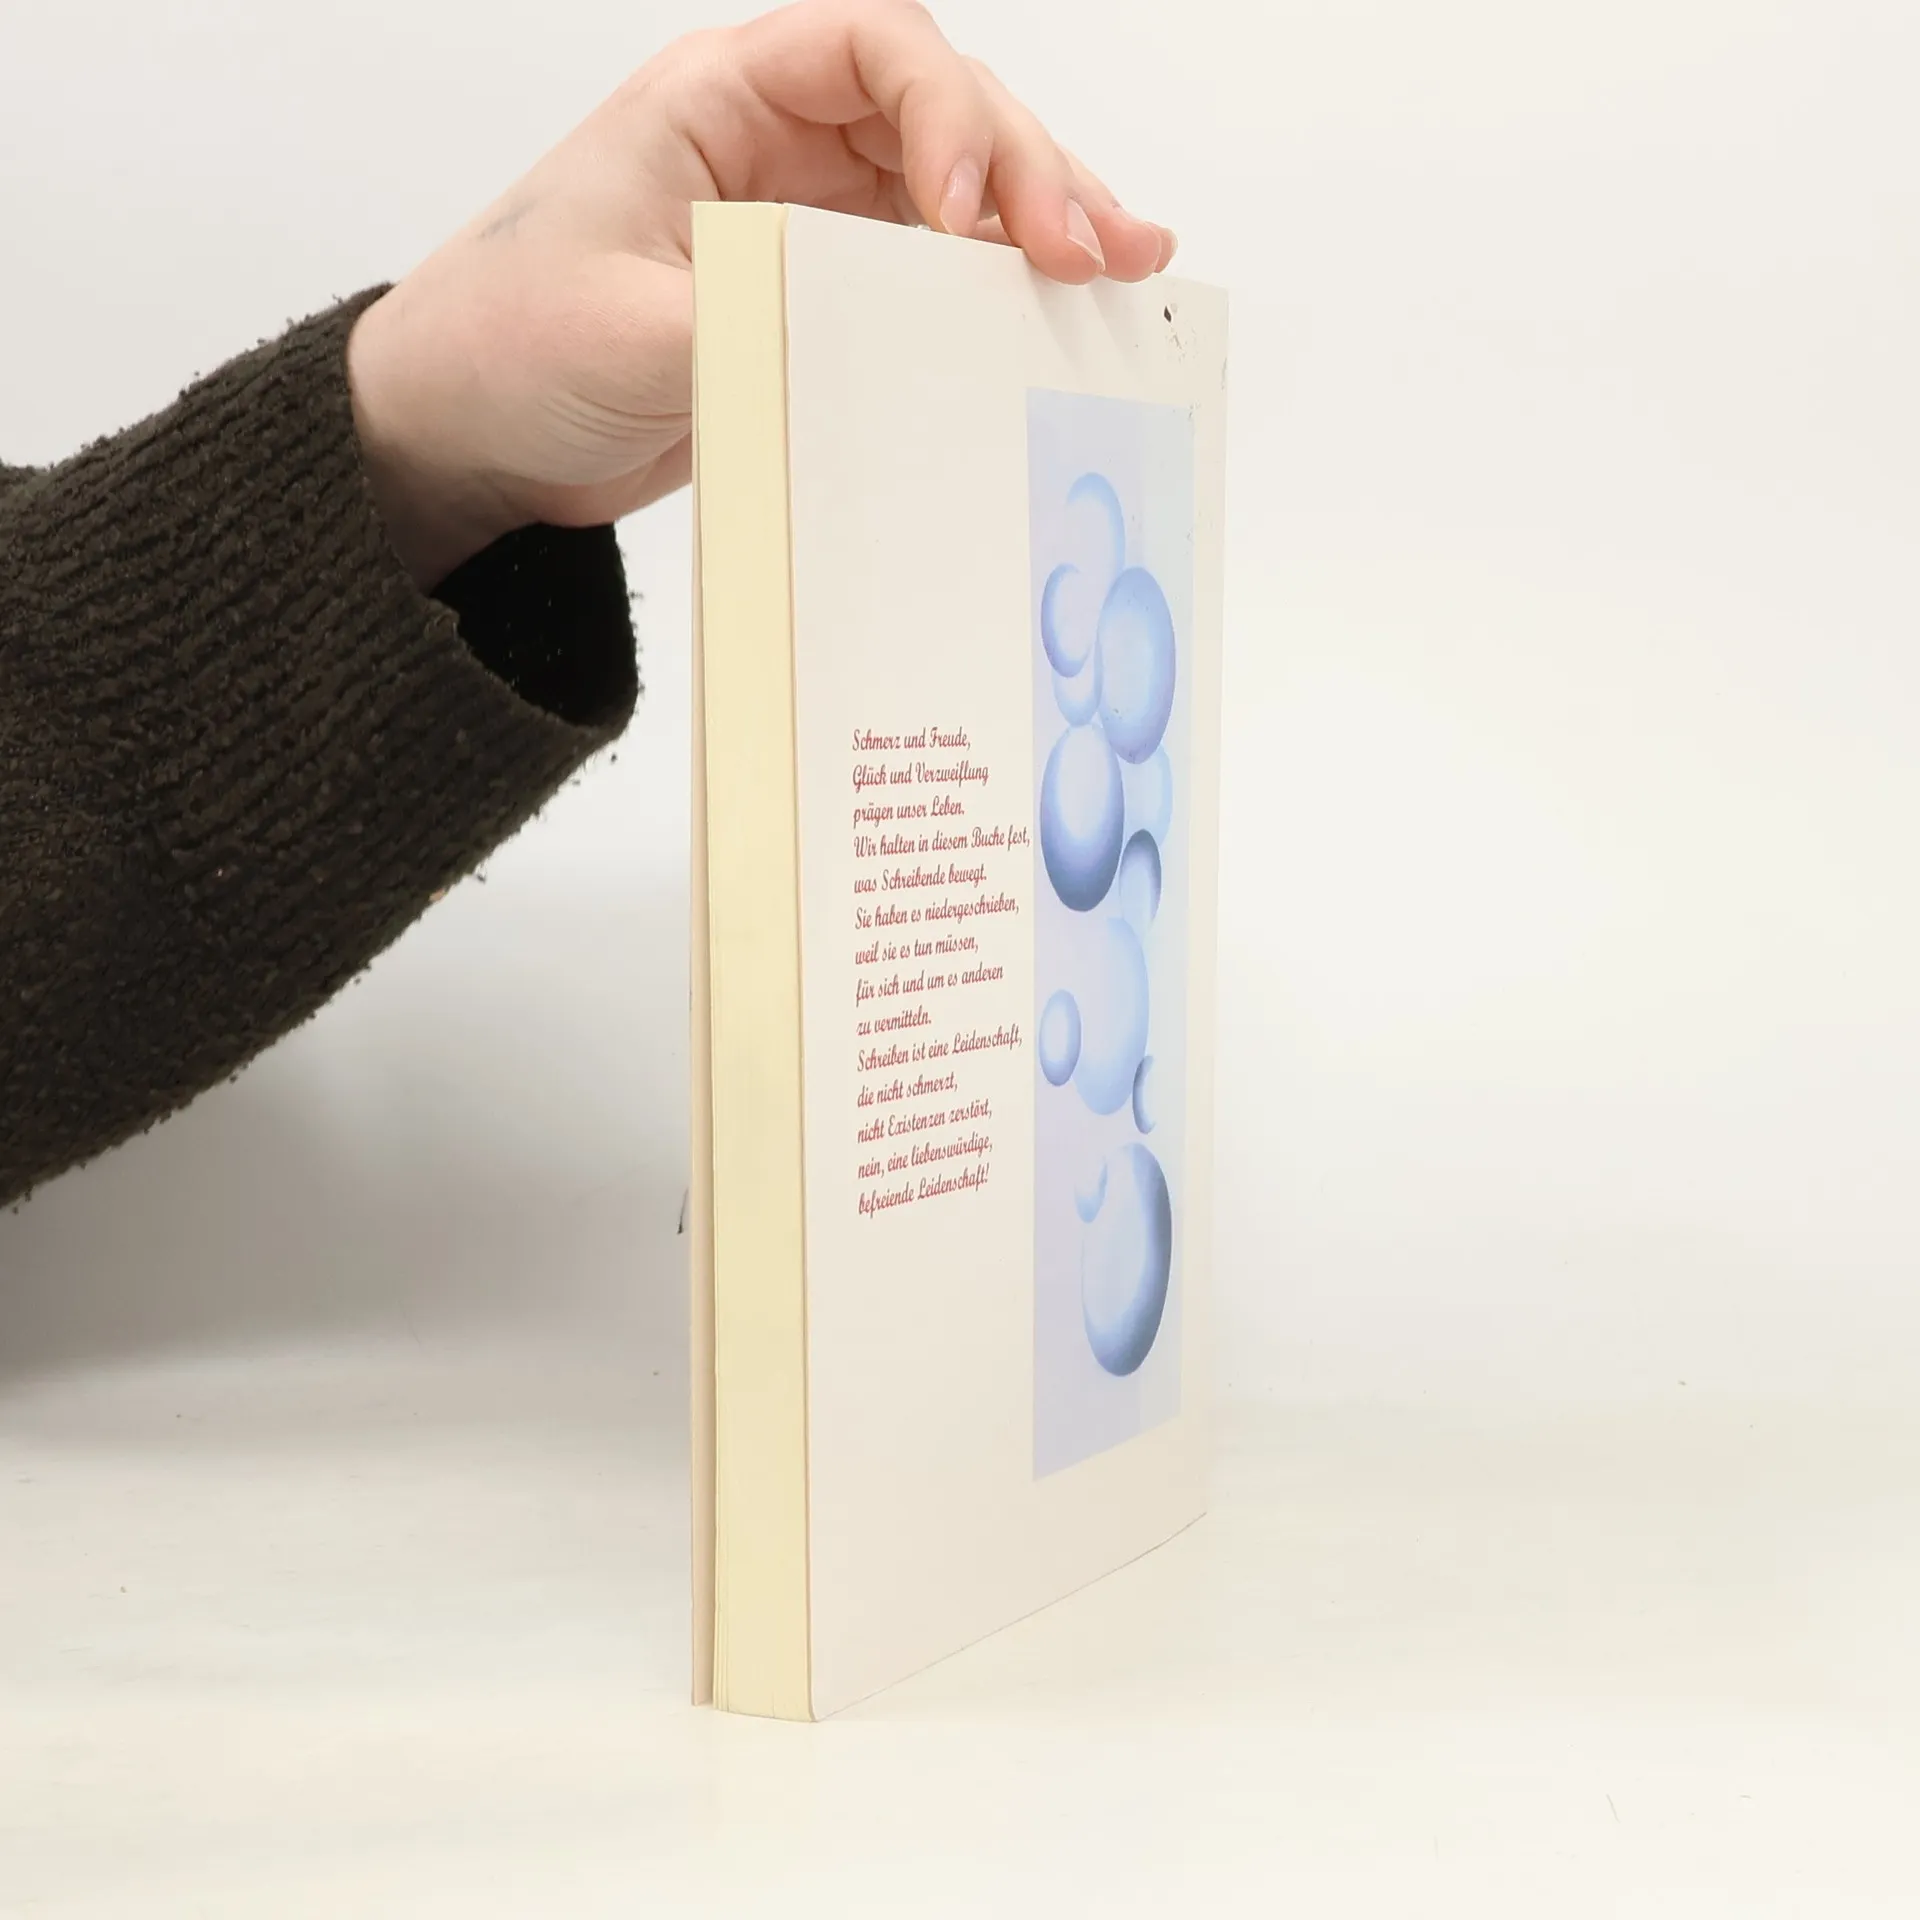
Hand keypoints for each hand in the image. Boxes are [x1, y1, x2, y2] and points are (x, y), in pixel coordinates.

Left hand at [346, 0, 1176, 587]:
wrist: (465, 438)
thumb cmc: (502, 349)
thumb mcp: (622, 334)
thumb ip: (751, 324)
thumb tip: (883, 341)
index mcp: (718, 102)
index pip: (874, 52)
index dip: (949, 118)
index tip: (970, 218)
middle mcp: (778, 146)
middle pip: (944, 117)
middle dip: (1030, 174)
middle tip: (1094, 256)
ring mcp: (810, 225)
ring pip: (959, 195)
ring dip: (1044, 227)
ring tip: (1130, 272)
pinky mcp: (824, 305)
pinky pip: (934, 283)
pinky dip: (1002, 298)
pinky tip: (1067, 316)